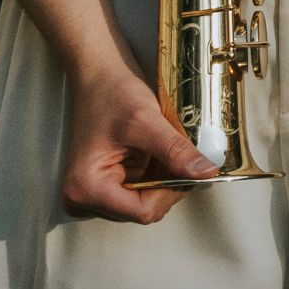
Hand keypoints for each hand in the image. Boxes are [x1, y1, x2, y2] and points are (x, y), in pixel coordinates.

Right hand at [58, 63, 209, 220]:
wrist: (99, 75)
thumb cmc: (111, 93)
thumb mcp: (146, 121)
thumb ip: (175, 151)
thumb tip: (205, 173)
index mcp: (85, 189)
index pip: (142, 212)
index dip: (172, 191)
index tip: (190, 168)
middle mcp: (83, 199)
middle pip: (143, 209)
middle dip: (168, 184)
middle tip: (179, 153)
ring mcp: (94, 194)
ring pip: (145, 202)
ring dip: (163, 179)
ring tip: (164, 149)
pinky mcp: (105, 186)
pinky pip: (141, 192)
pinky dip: (156, 175)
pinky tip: (157, 153)